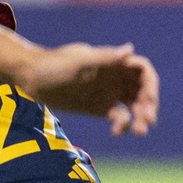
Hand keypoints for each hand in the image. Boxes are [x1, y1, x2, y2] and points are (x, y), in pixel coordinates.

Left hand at [21, 42, 159, 136]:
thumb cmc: (54, 65)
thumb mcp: (79, 62)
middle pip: (142, 91)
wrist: (31, 78)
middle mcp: (114, 78)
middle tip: (147, 121)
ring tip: (139, 132)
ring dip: (140, 118)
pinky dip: (122, 125)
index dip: (151, 85)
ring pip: (133, 106)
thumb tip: (130, 49)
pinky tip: (117, 132)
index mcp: (113, 63)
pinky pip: (119, 117)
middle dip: (148, 106)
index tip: (150, 100)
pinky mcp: (99, 108)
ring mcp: (108, 93)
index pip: (143, 71)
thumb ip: (105, 58)